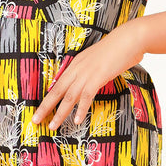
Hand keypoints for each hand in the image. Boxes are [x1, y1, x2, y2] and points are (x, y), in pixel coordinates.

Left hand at [31, 20, 145, 130]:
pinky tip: (76, 120)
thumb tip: (87, 84)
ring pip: (69, 96)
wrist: (129, 39)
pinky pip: (86, 96)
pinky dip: (81, 109)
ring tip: (52, 126)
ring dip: (60, 113)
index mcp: (76, 64)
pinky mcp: (98, 77)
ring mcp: (87, 73)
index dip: (48, 98)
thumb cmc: (117, 50)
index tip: (41, 110)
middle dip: (45, 107)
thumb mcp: (98, 61)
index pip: (58, 84)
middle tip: (35, 120)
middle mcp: (77, 69)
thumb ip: (90, 71)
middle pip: (57, 91)